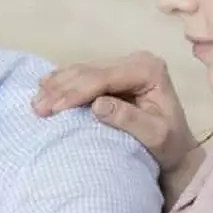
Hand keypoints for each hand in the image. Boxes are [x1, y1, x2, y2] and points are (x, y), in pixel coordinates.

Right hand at [33, 51, 197, 172]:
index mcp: (149, 70)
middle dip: (61, 89)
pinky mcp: (112, 75)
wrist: (176, 150)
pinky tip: (43, 87)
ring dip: (56, 85)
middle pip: (89, 71)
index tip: (55, 108)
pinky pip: (82, 74)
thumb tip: (97, 105)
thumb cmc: (169, 146)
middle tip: (37, 107)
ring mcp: (122, 66)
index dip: (77, 91)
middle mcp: (136, 62)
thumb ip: (129, 119)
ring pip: (82, 70)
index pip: (105, 77)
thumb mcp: (155, 136)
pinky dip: (61, 82)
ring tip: (35, 101)